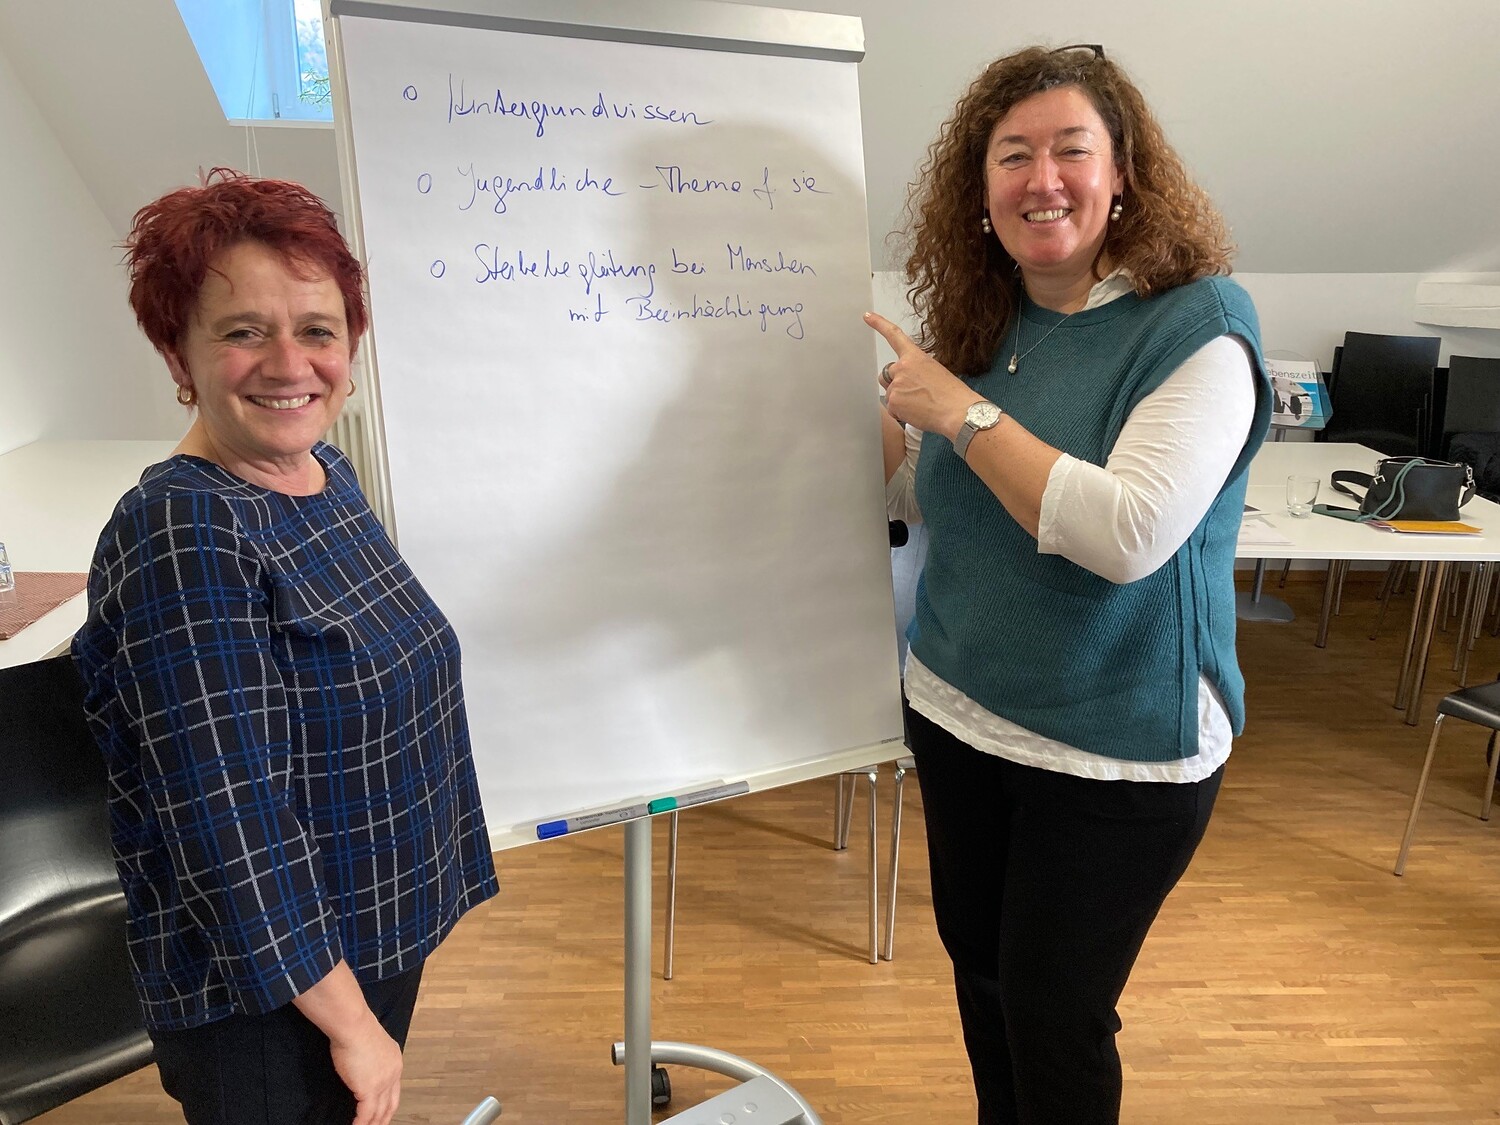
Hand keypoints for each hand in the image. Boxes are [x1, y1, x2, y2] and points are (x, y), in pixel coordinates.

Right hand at [329, 1015, 402, 1124]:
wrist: (354, 1026)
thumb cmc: (356, 1029)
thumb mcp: (371, 1044)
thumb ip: (372, 1059)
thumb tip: (362, 1067)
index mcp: (395, 1061)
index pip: (395, 1090)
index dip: (389, 1105)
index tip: (384, 1114)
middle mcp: (393, 1073)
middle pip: (391, 1105)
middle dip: (384, 1119)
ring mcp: (383, 1082)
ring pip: (380, 1112)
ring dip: (373, 1124)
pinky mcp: (370, 1089)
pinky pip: (366, 1114)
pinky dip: (361, 1123)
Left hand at [865, 312, 982, 437]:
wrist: (958, 412)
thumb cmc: (953, 394)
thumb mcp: (935, 371)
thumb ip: (917, 370)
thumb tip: (911, 380)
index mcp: (915, 356)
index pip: (894, 335)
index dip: (879, 324)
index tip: (867, 317)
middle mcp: (902, 367)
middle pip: (887, 374)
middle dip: (896, 383)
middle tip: (915, 393)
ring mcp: (896, 384)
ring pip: (890, 392)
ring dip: (899, 399)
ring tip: (920, 405)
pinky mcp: (894, 401)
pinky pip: (892, 408)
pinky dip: (901, 413)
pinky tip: (917, 413)